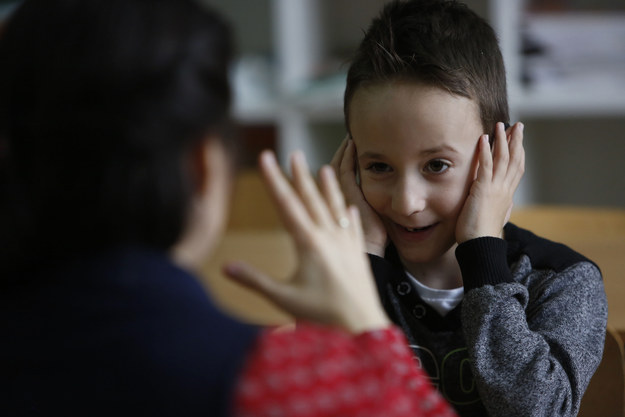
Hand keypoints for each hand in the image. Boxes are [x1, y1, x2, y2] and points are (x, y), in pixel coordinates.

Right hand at [224, 150, 389, 333]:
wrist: (362, 329)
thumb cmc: (322, 317)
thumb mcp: (283, 299)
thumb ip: (254, 280)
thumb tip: (225, 266)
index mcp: (309, 244)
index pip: (286, 205)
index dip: (274, 180)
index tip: (266, 157)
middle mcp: (329, 238)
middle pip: (311, 200)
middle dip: (300, 175)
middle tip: (294, 153)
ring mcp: (346, 245)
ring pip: (335, 209)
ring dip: (328, 188)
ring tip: (325, 168)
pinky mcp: (358, 256)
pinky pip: (353, 229)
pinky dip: (349, 215)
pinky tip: (351, 208)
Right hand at [330, 136, 386, 255]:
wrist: (371, 250)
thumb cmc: (373, 239)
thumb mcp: (372, 218)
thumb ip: (370, 204)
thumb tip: (384, 195)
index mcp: (338, 202)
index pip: (337, 177)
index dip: (342, 161)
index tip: (350, 148)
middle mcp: (335, 196)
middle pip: (333, 169)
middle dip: (340, 153)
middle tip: (349, 137)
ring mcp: (339, 194)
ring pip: (336, 166)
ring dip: (343, 150)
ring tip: (350, 136)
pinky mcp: (347, 193)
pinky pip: (344, 169)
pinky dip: (346, 155)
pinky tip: (352, 144)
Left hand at [456, 122, 524, 242]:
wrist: (480, 246)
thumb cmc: (482, 235)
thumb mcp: (496, 217)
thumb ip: (502, 207)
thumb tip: (508, 206)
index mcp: (507, 195)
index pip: (517, 169)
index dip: (519, 152)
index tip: (519, 139)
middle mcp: (505, 189)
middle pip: (515, 160)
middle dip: (516, 141)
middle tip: (518, 125)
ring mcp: (496, 189)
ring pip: (503, 159)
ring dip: (502, 140)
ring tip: (500, 125)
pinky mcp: (483, 190)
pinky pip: (486, 167)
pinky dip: (486, 151)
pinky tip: (484, 139)